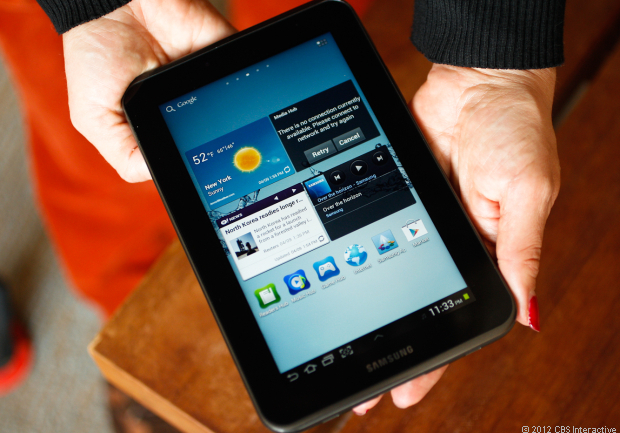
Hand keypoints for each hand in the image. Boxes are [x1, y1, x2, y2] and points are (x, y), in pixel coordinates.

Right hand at [63, 0, 234, 181]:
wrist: (116, 2)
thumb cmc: (97, 54)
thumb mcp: (94, 117)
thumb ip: (123, 153)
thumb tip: (159, 176)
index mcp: (160, 125)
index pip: (184, 155)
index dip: (197, 170)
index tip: (208, 185)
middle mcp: (187, 108)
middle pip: (217, 139)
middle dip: (224, 152)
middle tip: (229, 163)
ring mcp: (208, 86)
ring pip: (239, 114)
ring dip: (242, 124)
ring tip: (241, 136)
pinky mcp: (225, 61)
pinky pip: (249, 77)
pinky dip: (252, 87)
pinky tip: (248, 100)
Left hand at [353, 65, 559, 414]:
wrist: (476, 83)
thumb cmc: (513, 129)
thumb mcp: (525, 193)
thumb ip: (519, 252)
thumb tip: (528, 314)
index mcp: (489, 252)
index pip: (458, 317)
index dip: (434, 358)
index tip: (405, 392)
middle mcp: (453, 244)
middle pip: (419, 306)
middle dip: (393, 347)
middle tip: (362, 388)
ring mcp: (422, 223)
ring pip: (393, 278)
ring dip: (372, 310)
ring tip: (345, 345)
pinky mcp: (400, 199)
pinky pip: (378, 236)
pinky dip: (362, 260)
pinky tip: (343, 281)